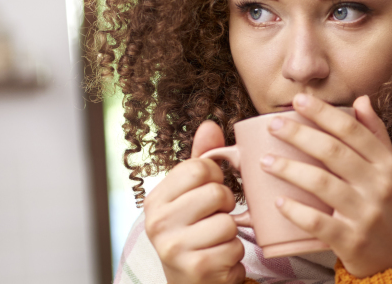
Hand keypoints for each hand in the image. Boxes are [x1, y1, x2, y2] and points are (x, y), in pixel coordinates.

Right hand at [144, 121, 246, 283]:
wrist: (189, 282)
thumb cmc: (194, 233)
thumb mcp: (191, 195)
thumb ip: (201, 161)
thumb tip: (210, 125)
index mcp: (156, 199)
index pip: (198, 168)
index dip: (215, 178)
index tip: (210, 193)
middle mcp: (158, 222)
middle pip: (216, 192)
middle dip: (225, 206)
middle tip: (214, 218)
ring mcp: (174, 247)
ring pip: (228, 221)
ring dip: (231, 232)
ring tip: (216, 240)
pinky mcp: (196, 267)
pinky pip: (235, 246)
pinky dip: (234, 253)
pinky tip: (219, 257)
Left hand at [263, 94, 391, 276]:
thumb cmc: (391, 207)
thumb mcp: (391, 170)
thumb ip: (376, 135)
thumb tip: (361, 100)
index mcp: (388, 164)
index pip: (353, 131)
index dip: (324, 113)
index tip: (298, 101)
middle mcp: (379, 186)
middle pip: (333, 152)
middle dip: (299, 134)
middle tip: (274, 125)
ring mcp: (366, 214)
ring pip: (322, 184)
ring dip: (289, 169)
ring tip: (266, 161)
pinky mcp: (352, 240)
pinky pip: (318, 223)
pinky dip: (296, 211)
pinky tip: (278, 201)